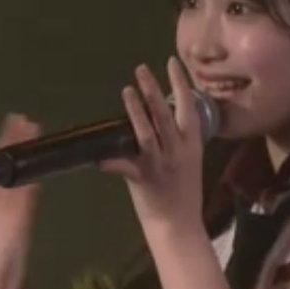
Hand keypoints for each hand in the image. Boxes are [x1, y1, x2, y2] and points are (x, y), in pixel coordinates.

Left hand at [100, 57, 205, 231]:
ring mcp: (161, 164)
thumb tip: (161, 115)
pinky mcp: (144, 179)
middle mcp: (179, 150)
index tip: (171, 62)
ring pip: (147, 132)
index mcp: (192, 144)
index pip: (189, 107)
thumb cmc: (184, 193)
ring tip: (127, 90)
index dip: (180, 83)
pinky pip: (124, 166)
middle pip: (165, 114)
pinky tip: (97, 158)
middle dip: (153, 89)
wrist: (180, 226)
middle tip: (141, 68)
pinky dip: (109, 161)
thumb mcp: (189, 161)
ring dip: (136, 110)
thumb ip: (177, 139)